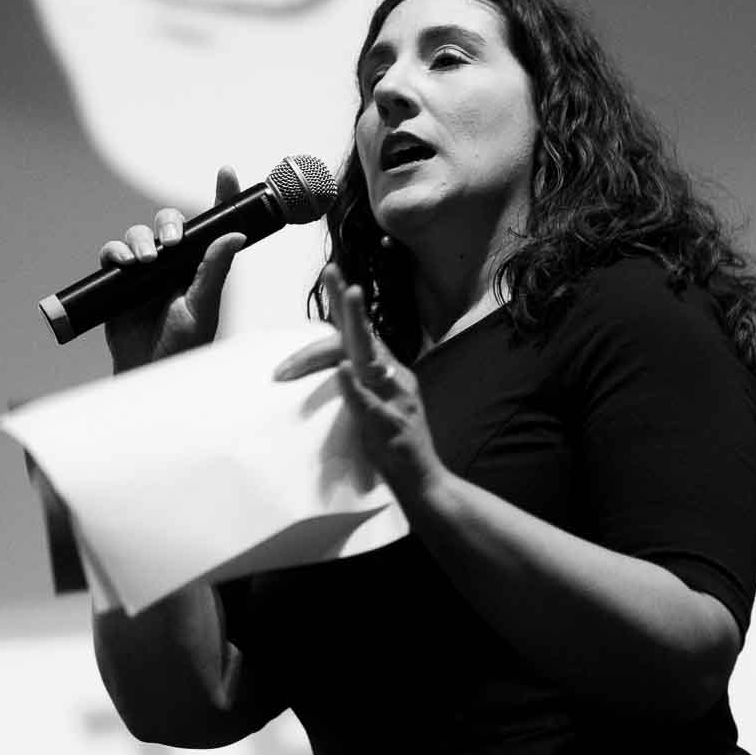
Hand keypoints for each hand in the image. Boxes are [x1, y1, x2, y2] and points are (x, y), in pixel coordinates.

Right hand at [100, 166, 247, 372]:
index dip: (220, 197)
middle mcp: (174, 263)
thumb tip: (236, 236)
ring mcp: (145, 270)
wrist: (147, 372)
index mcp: (201, 266)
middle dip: (169, 223)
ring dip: (140, 239)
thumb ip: (214, 271)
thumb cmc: (182, 345)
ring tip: (145, 259)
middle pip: (169, 222)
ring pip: (139, 233)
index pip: (212, 225)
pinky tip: (123, 262)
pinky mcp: (119, 281)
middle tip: (171, 241)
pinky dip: (116, 251)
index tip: (226, 172)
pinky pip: (113, 253)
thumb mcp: (202, 308)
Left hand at [274, 265, 449, 505]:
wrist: (424, 483)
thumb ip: (363, 382)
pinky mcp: (389, 425)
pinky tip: (344, 369)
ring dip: (358, 326)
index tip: (330, 273)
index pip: (362, 333)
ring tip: (347, 297)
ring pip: (372, 357)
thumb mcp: (377, 405)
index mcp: (389, 372)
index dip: (344, 307)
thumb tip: (341, 360)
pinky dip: (355, 386)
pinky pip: (369, 402)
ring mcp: (394, 399)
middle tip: (331, 271)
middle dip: (347, 302)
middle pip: (366, 333)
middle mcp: (394, 377)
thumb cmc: (395, 446)